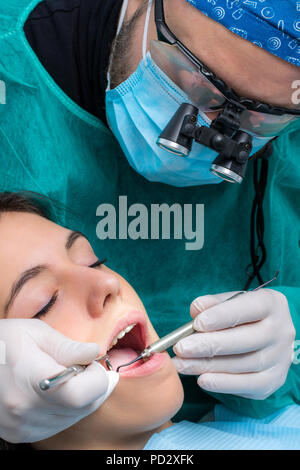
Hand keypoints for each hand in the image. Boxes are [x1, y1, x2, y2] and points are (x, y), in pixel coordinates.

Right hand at [0, 319, 118, 442]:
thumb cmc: (0, 341)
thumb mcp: (33, 332)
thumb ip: (67, 346)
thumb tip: (94, 353)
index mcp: (31, 379)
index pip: (81, 394)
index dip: (97, 379)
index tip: (93, 363)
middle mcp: (25, 410)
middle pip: (82, 408)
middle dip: (94, 387)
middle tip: (87, 367)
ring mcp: (20, 425)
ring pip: (72, 419)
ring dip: (82, 399)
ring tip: (69, 376)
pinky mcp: (18, 433)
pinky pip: (56, 425)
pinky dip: (65, 410)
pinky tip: (58, 391)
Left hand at [172, 289, 294, 399]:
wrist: (270, 338)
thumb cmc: (245, 316)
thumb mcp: (231, 302)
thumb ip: (213, 303)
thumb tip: (196, 309)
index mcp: (271, 304)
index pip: (247, 308)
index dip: (221, 316)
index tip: (197, 324)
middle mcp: (281, 331)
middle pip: (245, 340)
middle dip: (209, 345)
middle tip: (181, 348)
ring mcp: (279, 358)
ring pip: (243, 364)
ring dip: (208, 365)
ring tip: (182, 364)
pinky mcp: (273, 380)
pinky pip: (247, 385)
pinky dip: (222, 384)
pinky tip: (202, 379)